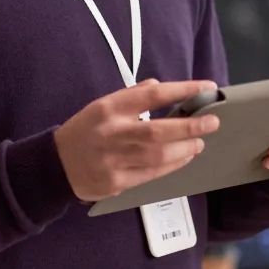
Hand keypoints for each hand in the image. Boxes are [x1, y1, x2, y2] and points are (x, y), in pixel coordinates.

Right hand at [54, 79, 221, 202]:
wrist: (57, 164)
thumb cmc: (86, 130)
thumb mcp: (102, 104)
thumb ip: (132, 96)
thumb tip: (161, 86)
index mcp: (110, 107)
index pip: (153, 95)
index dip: (183, 90)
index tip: (206, 87)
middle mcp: (112, 132)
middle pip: (159, 130)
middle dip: (190, 127)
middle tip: (212, 122)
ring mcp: (114, 159)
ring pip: (158, 155)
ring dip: (185, 148)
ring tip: (200, 142)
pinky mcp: (116, 182)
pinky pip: (152, 174)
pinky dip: (172, 166)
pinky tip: (184, 158)